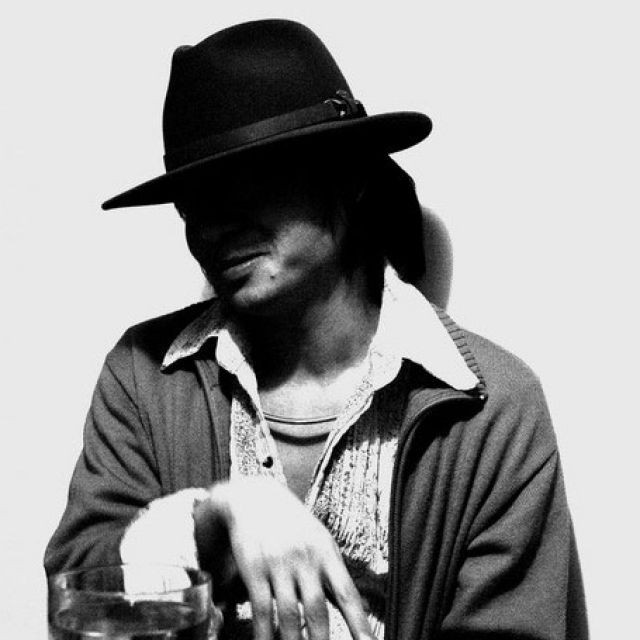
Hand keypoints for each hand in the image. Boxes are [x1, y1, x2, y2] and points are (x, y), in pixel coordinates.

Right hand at [195, 477, 372, 639]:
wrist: (254, 497)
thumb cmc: (291, 523)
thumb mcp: (318, 539)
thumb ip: (332, 572)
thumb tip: (358, 607)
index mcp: (326, 552)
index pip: (347, 594)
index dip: (359, 624)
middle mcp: (306, 558)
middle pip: (318, 610)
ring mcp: (279, 563)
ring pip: (290, 615)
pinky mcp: (255, 568)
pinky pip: (262, 609)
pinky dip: (264, 635)